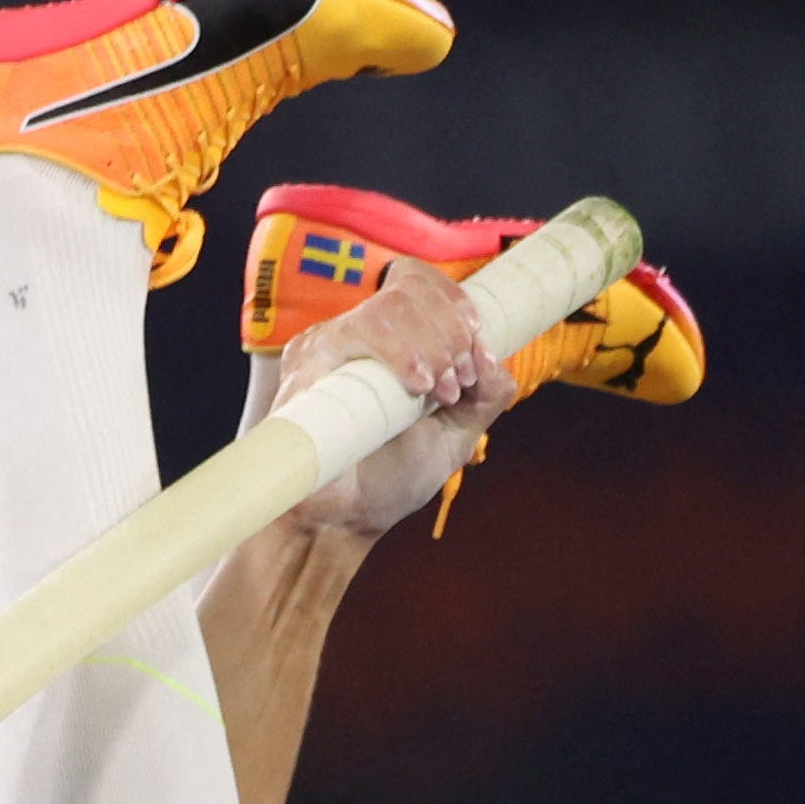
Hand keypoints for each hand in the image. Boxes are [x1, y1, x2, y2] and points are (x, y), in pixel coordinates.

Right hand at [272, 260, 517, 541]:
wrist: (344, 521)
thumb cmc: (388, 480)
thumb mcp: (455, 435)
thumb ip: (485, 397)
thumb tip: (494, 360)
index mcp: (388, 341)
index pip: (420, 282)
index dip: (457, 306)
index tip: (474, 358)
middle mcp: (355, 334)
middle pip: (413, 285)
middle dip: (452, 332)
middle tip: (456, 384)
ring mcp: (330, 344)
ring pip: (394, 303)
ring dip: (433, 344)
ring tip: (435, 392)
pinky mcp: (310, 363)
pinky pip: (363, 329)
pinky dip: (401, 352)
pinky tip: (415, 386)